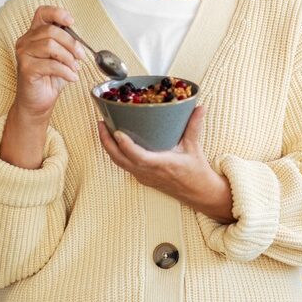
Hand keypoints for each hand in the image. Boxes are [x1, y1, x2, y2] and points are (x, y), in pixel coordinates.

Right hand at [12, 6, 88, 119]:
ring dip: (68, 58)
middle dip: (71, 43)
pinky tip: (71, 77)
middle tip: (81, 56)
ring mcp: (23, 54)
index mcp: (34, 34)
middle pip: (51, 30)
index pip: (42, 13)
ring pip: (50, 45)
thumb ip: (66, 45)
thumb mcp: (61, 58)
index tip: (71, 22)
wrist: (37, 102)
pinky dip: (66, 71)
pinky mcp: (26, 68)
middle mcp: (25, 41)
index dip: (57, 13)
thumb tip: (79, 40)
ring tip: (74, 68)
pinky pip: (50, 64)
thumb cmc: (49, 79)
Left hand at [98, 104, 234, 223]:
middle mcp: (149, 172)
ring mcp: (144, 176)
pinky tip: (115, 141)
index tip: (117, 132)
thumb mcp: (194, 147)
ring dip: (109, 147)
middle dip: (107, 142)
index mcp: (161, 165)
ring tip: (104, 129)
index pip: (138, 157)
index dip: (126, 146)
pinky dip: (117, 153)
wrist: (198, 193)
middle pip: (120, 160)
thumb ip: (195, 126)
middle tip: (102, 124)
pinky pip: (125, 165)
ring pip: (120, 163)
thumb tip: (200, 107)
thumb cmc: (196, 172)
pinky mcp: (143, 178)